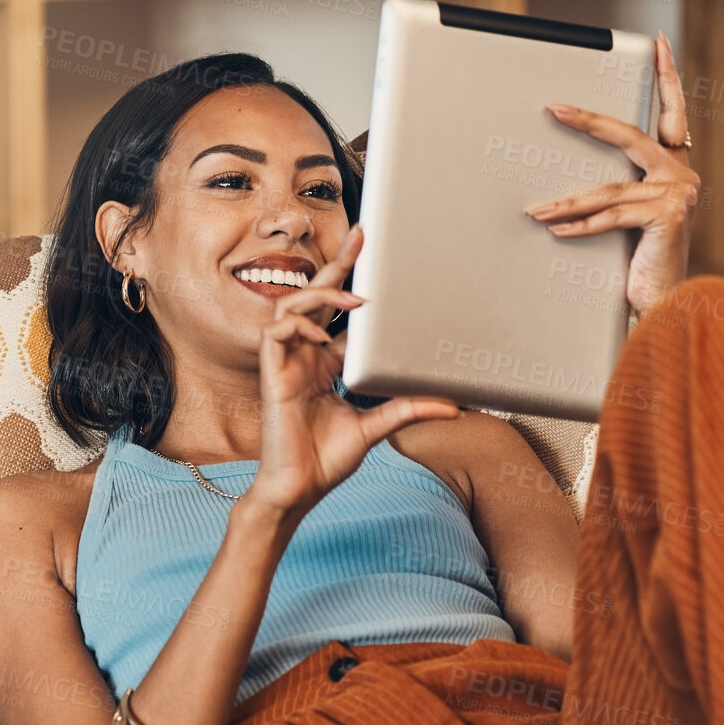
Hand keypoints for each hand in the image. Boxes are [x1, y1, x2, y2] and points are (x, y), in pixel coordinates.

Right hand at [246, 225, 459, 519]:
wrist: (300, 488)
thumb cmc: (326, 459)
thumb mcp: (375, 426)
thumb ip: (407, 409)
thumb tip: (452, 406)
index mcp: (324, 364)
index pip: (337, 314)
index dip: (351, 284)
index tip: (372, 256)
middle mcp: (304, 356)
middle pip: (315, 297)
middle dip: (336, 265)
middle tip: (360, 236)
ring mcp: (286, 362)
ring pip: (292, 306)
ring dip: (321, 297)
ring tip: (353, 302)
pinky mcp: (271, 373)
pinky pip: (276, 331)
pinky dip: (298, 325)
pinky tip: (320, 335)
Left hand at [525, 30, 700, 314]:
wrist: (666, 301)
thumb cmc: (642, 259)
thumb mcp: (629, 217)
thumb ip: (616, 189)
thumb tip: (565, 176)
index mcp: (674, 166)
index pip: (672, 112)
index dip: (668, 76)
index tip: (660, 43)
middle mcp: (682, 175)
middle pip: (629, 137)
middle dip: (588, 122)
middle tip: (554, 109)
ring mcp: (679, 195)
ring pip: (610, 188)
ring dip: (567, 201)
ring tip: (535, 209)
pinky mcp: (668, 217)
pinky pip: (612, 217)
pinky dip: (580, 224)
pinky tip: (555, 229)